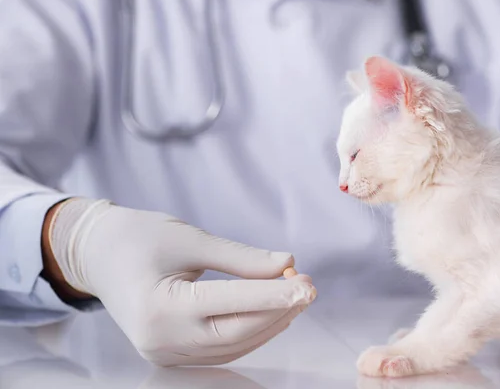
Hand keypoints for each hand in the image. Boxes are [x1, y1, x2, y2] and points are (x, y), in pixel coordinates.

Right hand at [44, 198, 316, 365]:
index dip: (276, 295)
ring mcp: (163, 352)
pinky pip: (220, 349)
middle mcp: (160, 339)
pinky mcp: (169, 354)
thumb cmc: (140, 237)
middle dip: (278, 311)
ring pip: (233, 345)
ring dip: (269, 323)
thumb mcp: (192, 240)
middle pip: (237, 332)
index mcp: (160, 306)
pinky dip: (249, 332)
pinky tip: (271, 313)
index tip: (309, 283)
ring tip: (295, 296)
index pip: (232, 305)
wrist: (99, 254)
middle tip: (309, 286)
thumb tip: (287, 264)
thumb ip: (241, 258)